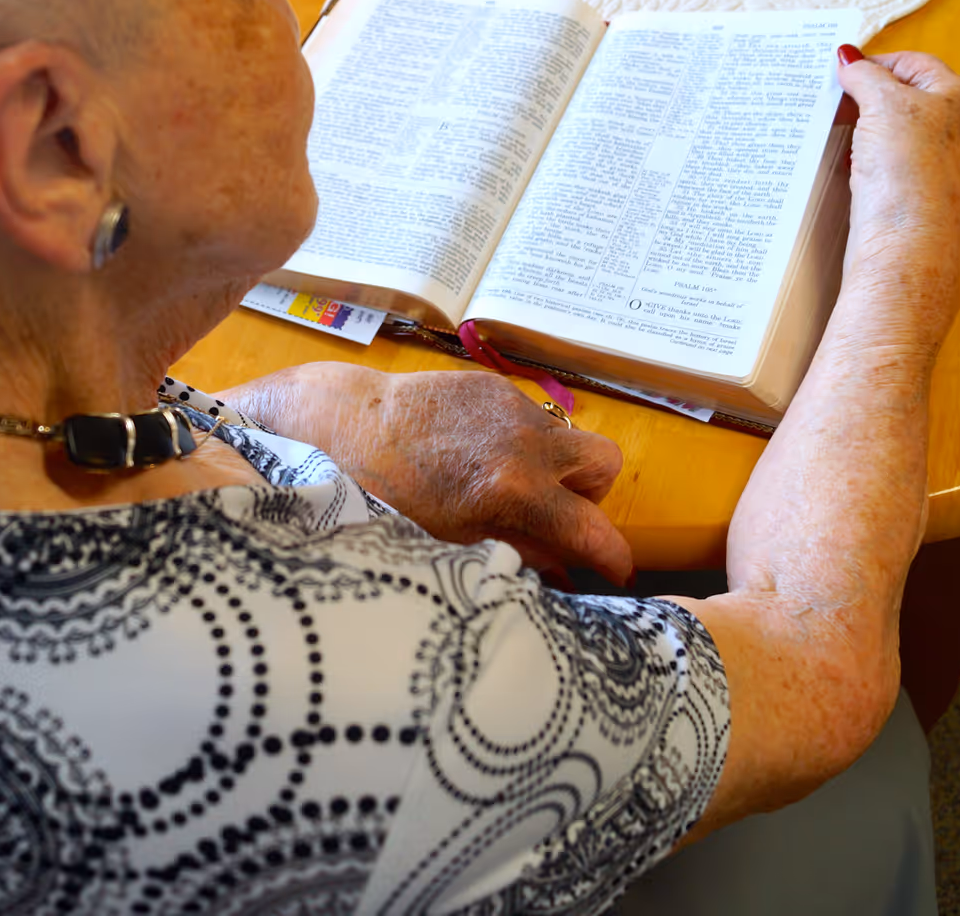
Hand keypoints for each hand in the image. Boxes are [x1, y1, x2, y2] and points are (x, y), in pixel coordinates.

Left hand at [220, 363, 631, 584]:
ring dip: (552, 463)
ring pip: (566, 436)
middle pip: (604, 464)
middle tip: (554, 511)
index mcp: (517, 490)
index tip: (614, 572)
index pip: (594, 530)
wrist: (345, 425)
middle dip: (589, 492)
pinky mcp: (493, 385)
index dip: (614, 557)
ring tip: (503, 482)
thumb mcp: (455, 541)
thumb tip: (564, 575)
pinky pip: (530, 416)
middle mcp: (527, 442)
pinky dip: (516, 438)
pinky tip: (473, 452)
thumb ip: (520, 553)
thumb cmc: (388, 496)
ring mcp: (513, 407)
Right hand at [835, 47, 959, 349]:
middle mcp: (954, 125)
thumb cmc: (909, 166)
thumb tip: (847, 57)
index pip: (912, 63)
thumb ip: (864, 74)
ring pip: (890, 126)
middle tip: (834, 98)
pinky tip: (847, 158)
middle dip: (866, 95)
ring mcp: (934, 157)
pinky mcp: (912, 185)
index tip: (841, 72)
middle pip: (901, 94)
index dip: (874, 64)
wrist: (906, 237)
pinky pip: (883, 156)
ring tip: (837, 126)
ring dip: (862, 124)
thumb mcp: (884, 103)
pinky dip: (863, 152)